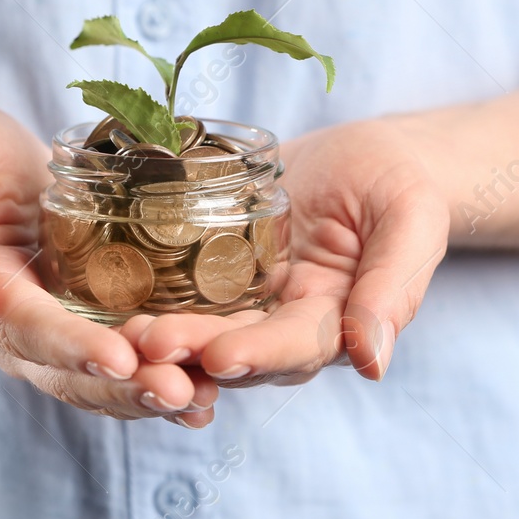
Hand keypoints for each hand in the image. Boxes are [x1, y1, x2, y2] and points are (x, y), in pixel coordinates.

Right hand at [0, 103, 218, 424]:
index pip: (28, 329)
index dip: (73, 347)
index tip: (119, 359)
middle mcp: (18, 330)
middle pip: (71, 374)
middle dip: (127, 387)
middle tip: (182, 394)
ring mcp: (57, 330)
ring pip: (102, 380)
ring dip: (150, 395)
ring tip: (202, 403)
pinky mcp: (89, 321)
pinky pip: (125, 360)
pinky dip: (161, 376)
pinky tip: (207, 394)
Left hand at [129, 118, 448, 385]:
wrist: (366, 156)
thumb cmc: (398, 183)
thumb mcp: (410, 219)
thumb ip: (394, 288)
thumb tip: (372, 362)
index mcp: (336, 321)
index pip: (295, 347)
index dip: (258, 353)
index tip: (219, 356)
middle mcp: (284, 323)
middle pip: (235, 347)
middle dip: (191, 349)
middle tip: (145, 344)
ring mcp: (246, 300)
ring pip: (199, 328)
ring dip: (161, 335)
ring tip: (119, 330)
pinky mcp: (213, 270)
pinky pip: (178, 289)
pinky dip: (145, 296)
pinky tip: (108, 295)